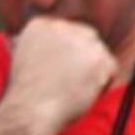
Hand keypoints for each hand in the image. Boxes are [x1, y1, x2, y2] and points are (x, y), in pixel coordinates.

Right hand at [5, 17, 116, 132]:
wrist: (30, 110)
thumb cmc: (26, 93)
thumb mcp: (23, 58)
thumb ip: (39, 45)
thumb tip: (48, 44)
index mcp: (38, 25)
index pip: (66, 32)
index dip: (65, 53)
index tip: (54, 70)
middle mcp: (60, 26)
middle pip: (87, 37)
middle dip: (82, 58)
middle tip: (68, 81)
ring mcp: (81, 40)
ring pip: (99, 53)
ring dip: (91, 72)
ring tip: (70, 89)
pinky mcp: (98, 57)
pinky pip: (111, 68)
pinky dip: (101, 83)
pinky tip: (81, 93)